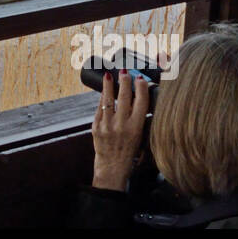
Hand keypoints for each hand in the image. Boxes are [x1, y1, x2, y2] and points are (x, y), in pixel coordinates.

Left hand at [90, 71, 149, 191]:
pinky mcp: (96, 127)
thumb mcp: (139, 135)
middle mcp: (122, 125)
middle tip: (125, 72)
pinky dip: (102, 99)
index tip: (140, 78)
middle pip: (124, 97)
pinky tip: (104, 91)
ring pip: (108, 100)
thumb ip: (137, 117)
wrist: (112, 166)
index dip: (141, 88)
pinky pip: (99, 108)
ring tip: (109, 75)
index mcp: (136, 128)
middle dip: (125, 82)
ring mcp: (107, 125)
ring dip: (109, 85)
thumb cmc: (129, 151)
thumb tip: (137, 97)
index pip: (141, 103)